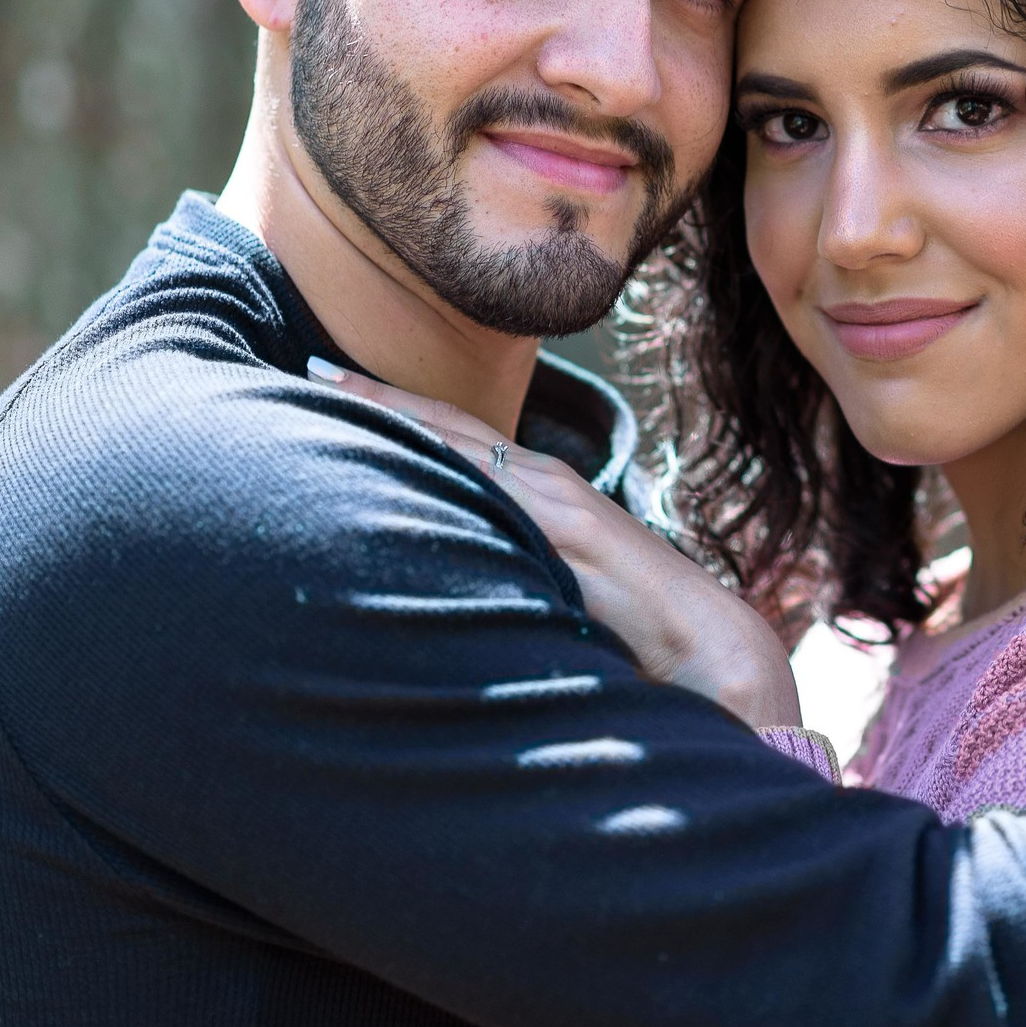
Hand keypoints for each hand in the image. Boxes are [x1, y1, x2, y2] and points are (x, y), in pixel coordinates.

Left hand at [306, 359, 802, 728]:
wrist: (718, 661)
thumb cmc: (642, 646)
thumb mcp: (559, 606)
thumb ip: (512, 587)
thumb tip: (451, 602)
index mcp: (545, 506)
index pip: (460, 448)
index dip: (401, 420)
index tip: (333, 395)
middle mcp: (547, 490)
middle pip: (450, 429)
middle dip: (381, 398)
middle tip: (306, 365)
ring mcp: (557, 503)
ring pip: (460, 441)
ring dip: (397, 411)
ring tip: (326, 379)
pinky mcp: (566, 524)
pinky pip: (488, 478)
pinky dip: (436, 449)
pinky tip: (384, 436)